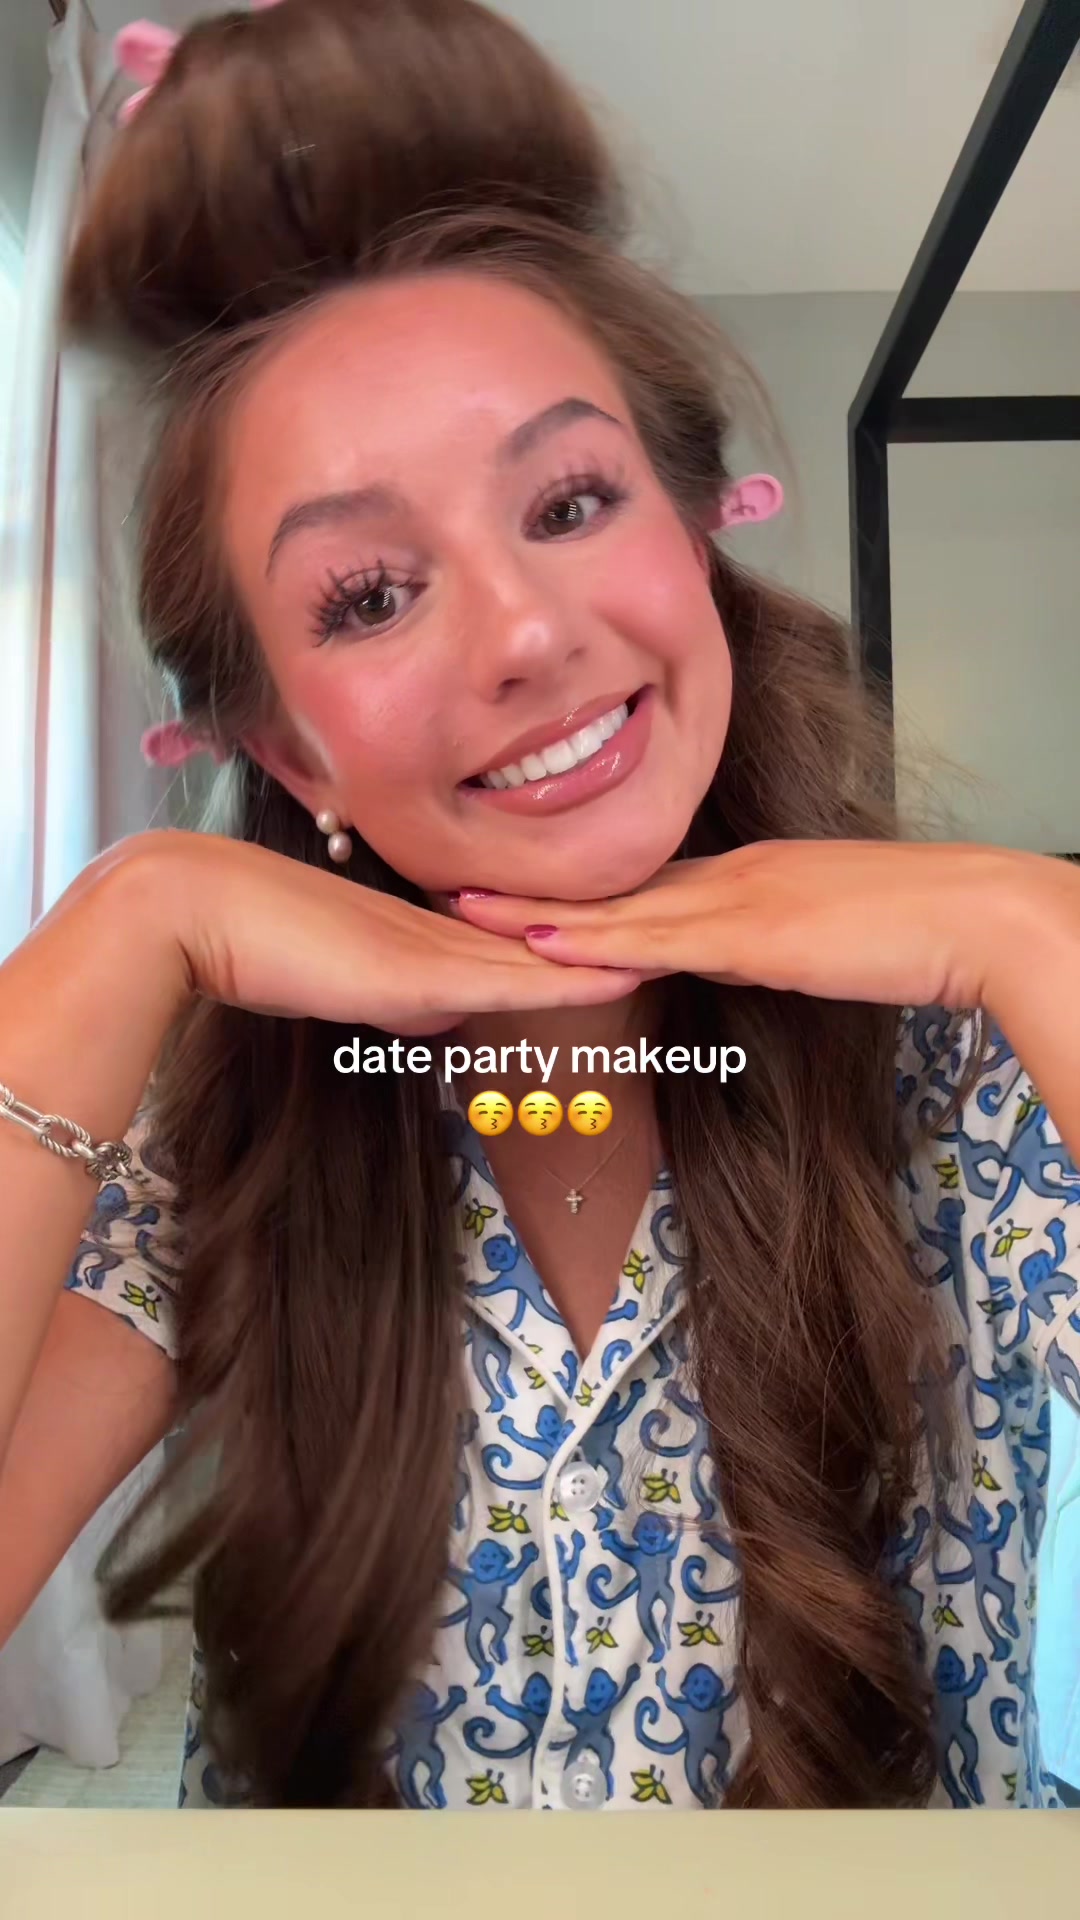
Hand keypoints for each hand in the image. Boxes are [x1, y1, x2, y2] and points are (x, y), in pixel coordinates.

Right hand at [112, 830, 643, 1035]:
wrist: (195, 912)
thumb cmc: (251, 944)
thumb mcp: (343, 981)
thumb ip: (397, 996)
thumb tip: (445, 1016)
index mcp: (426, 931)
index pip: (519, 939)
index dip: (579, 941)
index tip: (636, 940)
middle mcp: (441, 930)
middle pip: (546, 942)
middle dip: (616, 944)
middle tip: (688, 939)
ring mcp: (431, 945)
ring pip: (542, 955)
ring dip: (611, 956)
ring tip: (682, 950)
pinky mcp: (415, 967)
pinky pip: (509, 977)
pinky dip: (567, 977)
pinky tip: (619, 974)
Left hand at [448, 839, 1046, 1011]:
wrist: (970, 917)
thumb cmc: (913, 931)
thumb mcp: (821, 939)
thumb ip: (769, 944)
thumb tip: (734, 957)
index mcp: (746, 877)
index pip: (644, 887)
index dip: (579, 895)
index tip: (520, 898)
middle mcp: (729, 876)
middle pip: (614, 888)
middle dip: (536, 895)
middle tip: (461, 893)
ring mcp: (736, 898)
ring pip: (617, 907)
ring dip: (539, 913)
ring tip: (468, 910)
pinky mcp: (751, 931)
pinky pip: (655, 938)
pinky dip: (593, 941)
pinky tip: (542, 943)